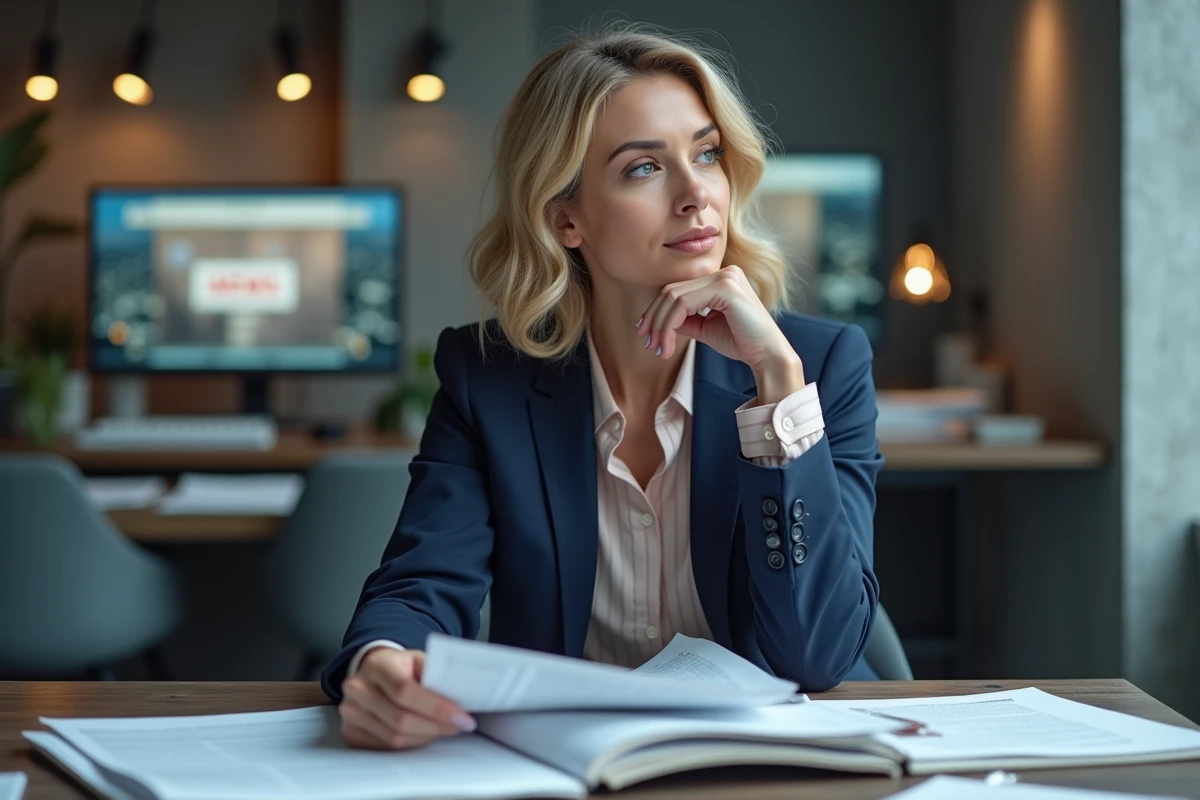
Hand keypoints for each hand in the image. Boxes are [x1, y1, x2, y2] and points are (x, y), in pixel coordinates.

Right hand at [339, 647, 475, 749]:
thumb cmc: (401, 667)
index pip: (405, 690)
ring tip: (445, 729)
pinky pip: (386, 748)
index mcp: (377, 665)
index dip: (436, 707)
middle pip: (400, 719)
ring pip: (394, 738)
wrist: (374, 671)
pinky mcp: (351, 732)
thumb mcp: (419, 660)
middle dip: (436, 726)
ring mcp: (351, 712)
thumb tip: (465, 694)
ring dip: (426, 737)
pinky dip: (411, 744)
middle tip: (460, 725)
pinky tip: (425, 734)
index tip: (461, 716)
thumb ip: (437, 674)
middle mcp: (358, 688)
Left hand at [635, 265, 805, 403]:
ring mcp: (725, 277)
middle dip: (654, 318)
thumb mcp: (705, 328)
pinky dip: (670, 325)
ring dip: (661, 326)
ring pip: (674, 297)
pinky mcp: (725, 287)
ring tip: (659, 349)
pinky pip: (684, 303)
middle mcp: (723, 272)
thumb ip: (684, 319)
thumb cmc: (741, 342)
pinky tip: (669, 345)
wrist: (767, 355)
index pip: (678, 289)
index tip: (646, 334)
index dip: (656, 311)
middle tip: (649, 344)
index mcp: (720, 279)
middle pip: (671, 290)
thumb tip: (658, 320)